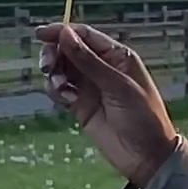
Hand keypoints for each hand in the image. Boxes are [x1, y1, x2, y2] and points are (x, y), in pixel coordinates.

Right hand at [35, 21, 178, 188]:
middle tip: (48, 65)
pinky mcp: (80, 106)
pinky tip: (65, 98)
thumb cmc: (142, 117)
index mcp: (117, 56)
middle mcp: (102, 68)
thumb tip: (65, 34)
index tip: (41, 34)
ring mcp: (90, 87)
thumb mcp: (117, 86)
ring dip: (54, 73)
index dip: (62, 32)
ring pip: (62, 69)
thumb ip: (89, 61)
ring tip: (60, 86)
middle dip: (55, 53)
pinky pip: (60, 90)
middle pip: (69, 50)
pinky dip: (56, 90)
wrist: (146, 156)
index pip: (85, 35)